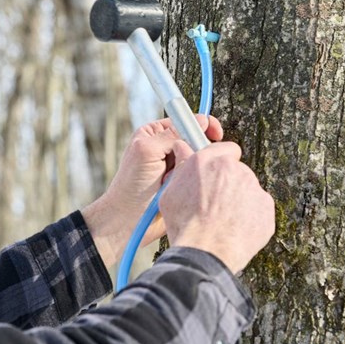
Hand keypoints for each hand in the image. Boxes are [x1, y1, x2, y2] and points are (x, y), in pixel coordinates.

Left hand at [82, 115, 223, 268]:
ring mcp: (174, 167)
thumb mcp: (147, 152)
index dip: (201, 125)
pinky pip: (198, 176)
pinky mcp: (182, 183)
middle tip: (193, 162)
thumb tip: (197, 121)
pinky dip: (196, 180)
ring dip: (195, 168)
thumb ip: (170, 135)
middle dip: (199, 149)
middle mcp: (165, 148)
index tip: (215, 132)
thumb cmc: (131, 187)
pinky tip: (185, 189)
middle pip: (195, 140)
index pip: (184, 121)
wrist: (129, 221)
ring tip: (180, 179)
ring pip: (199, 159)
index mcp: (154, 135)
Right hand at [159, 141, 274, 273]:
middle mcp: (232, 169)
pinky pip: (258, 208)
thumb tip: (183, 149)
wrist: (205, 253)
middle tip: (215, 204)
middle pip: (236, 171)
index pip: (224, 149)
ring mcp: (252, 187)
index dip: (221, 161)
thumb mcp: (170, 194)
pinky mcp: (266, 206)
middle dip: (228, 184)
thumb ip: (181, 168)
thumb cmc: (186, 226)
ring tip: (223, 221)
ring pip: (247, 190)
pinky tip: (235, 229)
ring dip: (239, 200)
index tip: (218, 171)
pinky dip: (251, 216)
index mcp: (207, 162)